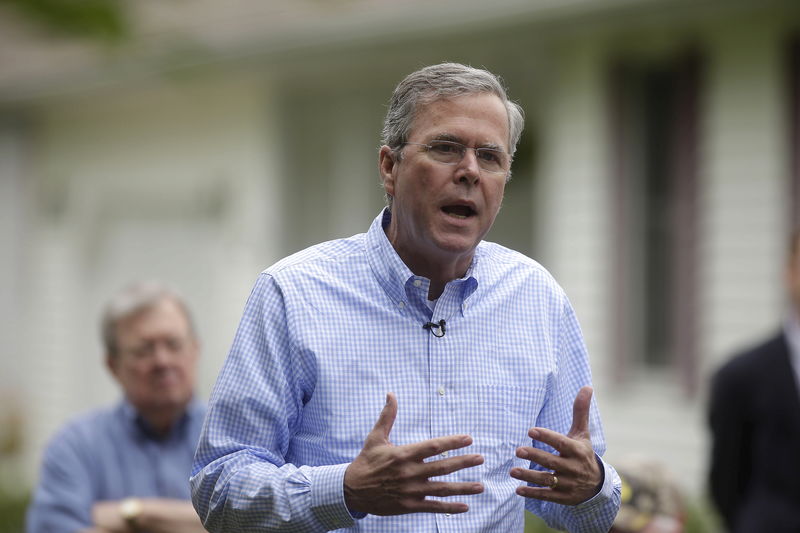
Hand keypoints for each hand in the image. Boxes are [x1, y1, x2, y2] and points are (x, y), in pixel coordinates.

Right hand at [344, 393, 484, 514]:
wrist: (351, 490)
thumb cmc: (366, 461)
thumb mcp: (376, 438)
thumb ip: (388, 417)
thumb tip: (391, 394)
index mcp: (404, 454)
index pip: (433, 446)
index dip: (452, 442)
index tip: (468, 438)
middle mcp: (410, 472)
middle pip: (442, 467)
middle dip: (463, 462)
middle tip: (480, 458)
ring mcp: (411, 490)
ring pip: (442, 488)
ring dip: (463, 488)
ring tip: (480, 486)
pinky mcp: (409, 505)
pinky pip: (433, 506)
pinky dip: (450, 507)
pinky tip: (465, 506)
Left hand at [510, 386, 601, 504]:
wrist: (597, 485)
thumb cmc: (583, 453)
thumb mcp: (582, 433)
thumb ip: (580, 411)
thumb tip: (587, 386)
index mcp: (577, 450)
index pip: (561, 443)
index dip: (547, 437)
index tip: (531, 430)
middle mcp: (573, 467)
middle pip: (552, 461)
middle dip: (535, 456)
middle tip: (518, 451)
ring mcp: (568, 484)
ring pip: (547, 479)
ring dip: (529, 476)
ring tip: (512, 471)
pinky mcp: (563, 497)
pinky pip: (547, 495)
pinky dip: (532, 493)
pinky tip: (518, 490)